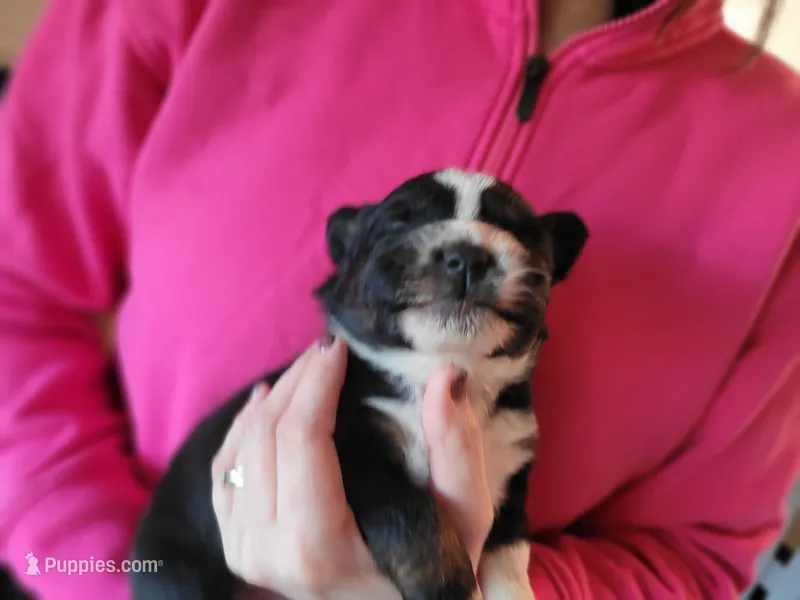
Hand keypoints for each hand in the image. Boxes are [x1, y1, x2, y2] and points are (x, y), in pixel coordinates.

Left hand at [211, 336, 493, 597]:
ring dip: (273, 398)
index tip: (341, 346)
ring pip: (240, 446)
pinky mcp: (237, 545)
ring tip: (307, 368)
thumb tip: (446, 375)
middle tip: (330, 349)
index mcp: (317, 544)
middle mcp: (267, 550)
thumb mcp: (464, 518)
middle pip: (266, 435)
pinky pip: (225, 470)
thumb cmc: (435, 572)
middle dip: (297, 381)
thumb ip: (456, 448)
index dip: (317, 382)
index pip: (301, 438)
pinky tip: (264, 401)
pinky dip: (243, 428)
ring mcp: (244, 550)